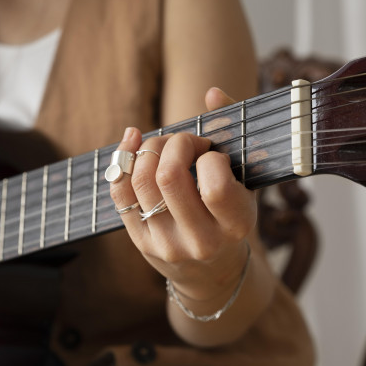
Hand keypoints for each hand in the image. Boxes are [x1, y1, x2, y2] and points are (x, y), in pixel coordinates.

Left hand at [109, 87, 255, 301]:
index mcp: (235, 225)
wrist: (213, 273)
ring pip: (140, 182)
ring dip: (148, 148)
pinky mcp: (141, 242)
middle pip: (169, 177)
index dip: (208, 156)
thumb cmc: (231, 215)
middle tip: (183, 141)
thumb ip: (233, 135)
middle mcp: (200, 241)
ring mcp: (166, 244)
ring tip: (163, 145)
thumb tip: (213, 92)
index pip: (215, 185)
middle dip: (173, 143)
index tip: (211, 153)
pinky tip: (132, 141)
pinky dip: (121, 160)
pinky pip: (120, 194)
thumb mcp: (245, 183)